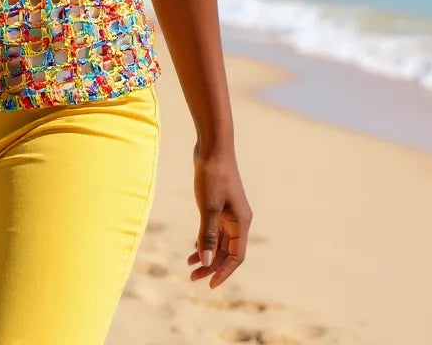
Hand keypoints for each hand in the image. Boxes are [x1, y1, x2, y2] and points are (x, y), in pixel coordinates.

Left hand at [186, 143, 251, 287]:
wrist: (212, 147)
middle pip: (228, 251)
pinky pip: (215, 230)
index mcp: (241, 222)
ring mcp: (229, 212)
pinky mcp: (219, 204)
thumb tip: (207, 262)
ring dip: (207, 254)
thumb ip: (207, 235)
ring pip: (220, 241)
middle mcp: (238, 220)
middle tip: (193, 277)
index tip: (210, 285)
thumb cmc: (213, 175)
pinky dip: (205, 240)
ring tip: (190, 265)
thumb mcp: (208, 208)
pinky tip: (193, 248)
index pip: (236, 257)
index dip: (224, 272)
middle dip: (212, 266)